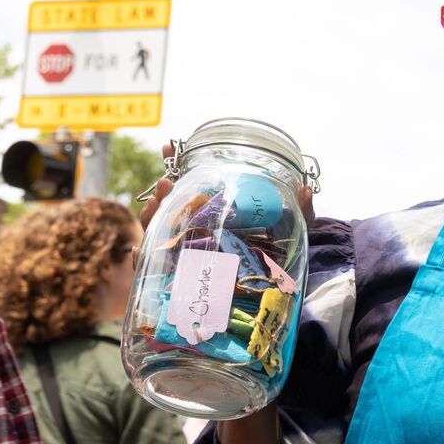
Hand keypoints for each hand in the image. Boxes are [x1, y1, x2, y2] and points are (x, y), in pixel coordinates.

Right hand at [134, 143, 317, 267]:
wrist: (277, 295)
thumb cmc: (281, 258)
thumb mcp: (292, 231)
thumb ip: (300, 212)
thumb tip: (305, 190)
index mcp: (218, 211)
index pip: (191, 184)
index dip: (177, 164)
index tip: (169, 148)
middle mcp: (197, 228)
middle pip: (168, 206)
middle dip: (161, 193)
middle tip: (166, 183)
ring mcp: (187, 253)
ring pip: (157, 232)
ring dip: (152, 217)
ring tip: (157, 207)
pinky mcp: (180, 280)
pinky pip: (152, 269)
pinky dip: (140, 259)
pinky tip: (138, 252)